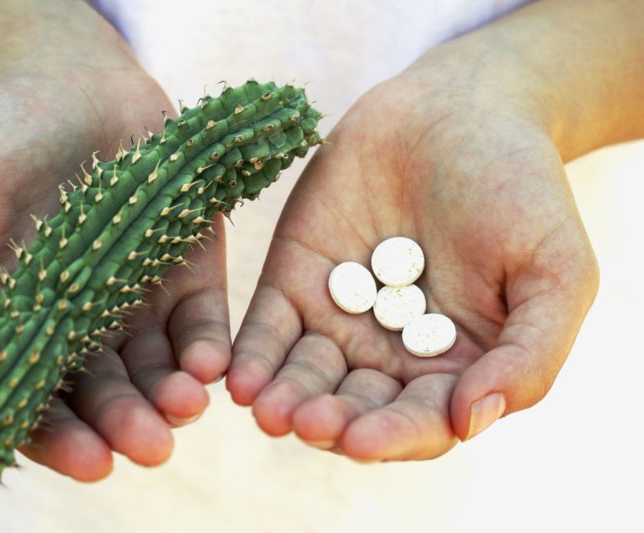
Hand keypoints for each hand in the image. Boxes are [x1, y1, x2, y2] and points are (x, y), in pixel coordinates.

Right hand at [0, 4, 228, 480]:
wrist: (63, 79)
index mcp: (17, 326)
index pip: (36, 401)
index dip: (59, 437)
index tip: (89, 461)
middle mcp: (82, 327)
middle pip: (105, 395)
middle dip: (126, 424)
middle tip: (150, 446)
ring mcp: (139, 301)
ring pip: (158, 368)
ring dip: (173, 395)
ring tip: (184, 406)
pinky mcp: (189, 271)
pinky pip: (201, 321)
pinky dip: (207, 346)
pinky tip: (211, 363)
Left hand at [227, 48, 598, 460]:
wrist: (459, 107)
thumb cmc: (519, 188)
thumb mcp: (554, 270)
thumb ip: (529, 352)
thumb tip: (473, 420)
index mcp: (454, 365)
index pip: (420, 419)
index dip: (391, 434)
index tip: (360, 441)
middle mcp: (391, 353)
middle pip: (354, 405)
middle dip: (328, 419)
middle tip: (302, 421)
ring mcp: (338, 318)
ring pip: (304, 374)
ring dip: (283, 396)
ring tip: (263, 408)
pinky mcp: (294, 280)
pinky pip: (268, 326)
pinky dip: (253, 352)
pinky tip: (236, 375)